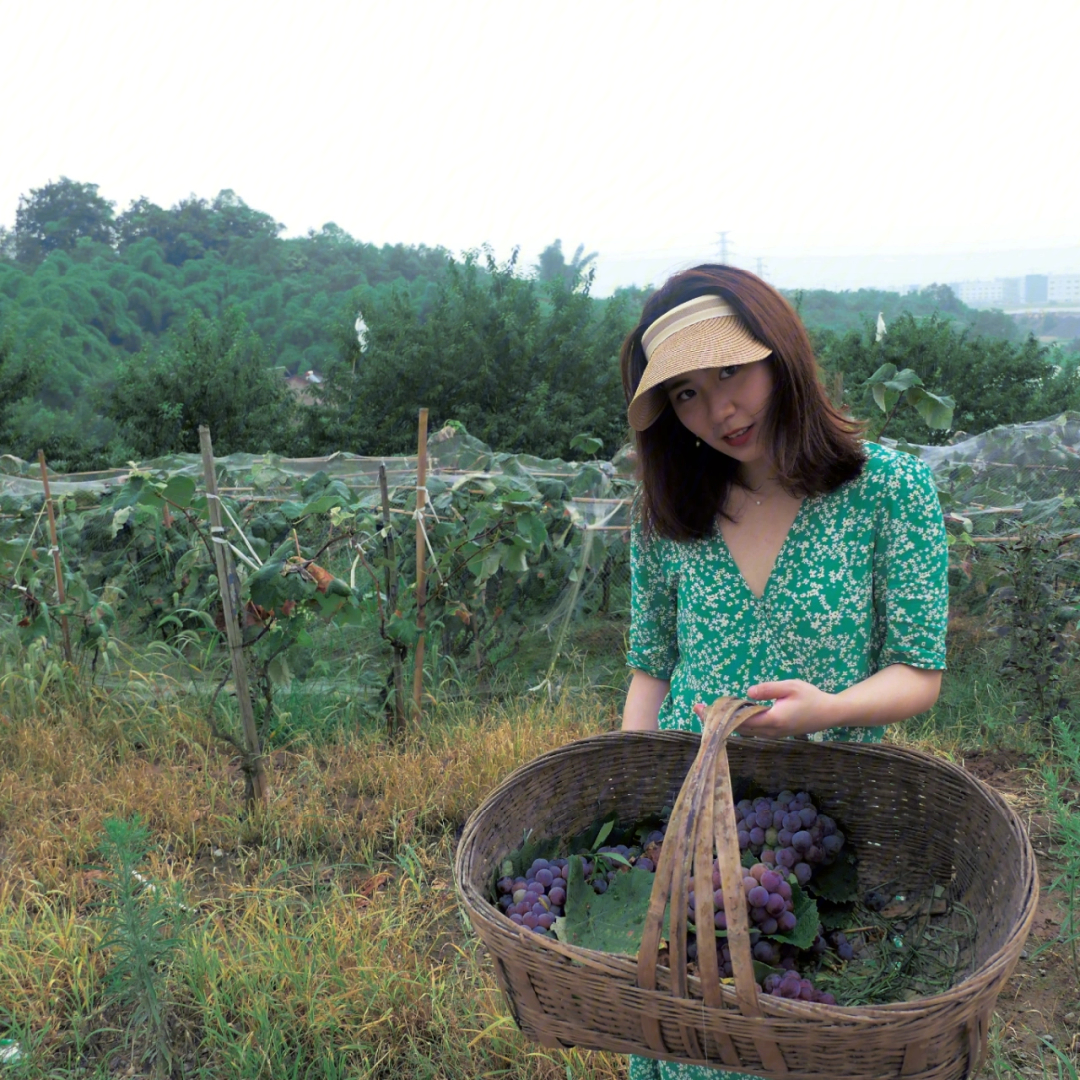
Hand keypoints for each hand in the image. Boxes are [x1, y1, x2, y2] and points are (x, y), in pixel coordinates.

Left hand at [701, 680, 839, 737]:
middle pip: (737, 728)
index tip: (702, 709)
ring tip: (707, 712)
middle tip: (696, 709)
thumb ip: (769, 689)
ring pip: (743, 731)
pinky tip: (729, 714)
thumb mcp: (791, 686)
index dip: (719, 716)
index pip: (739, 720)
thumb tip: (747, 693)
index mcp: (773, 720)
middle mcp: (770, 731)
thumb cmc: (811, 697)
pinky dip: (736, 723)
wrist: (829, 713)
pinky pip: (750, 730)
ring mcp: (772, 734)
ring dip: (725, 722)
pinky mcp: (774, 732)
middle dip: (716, 720)